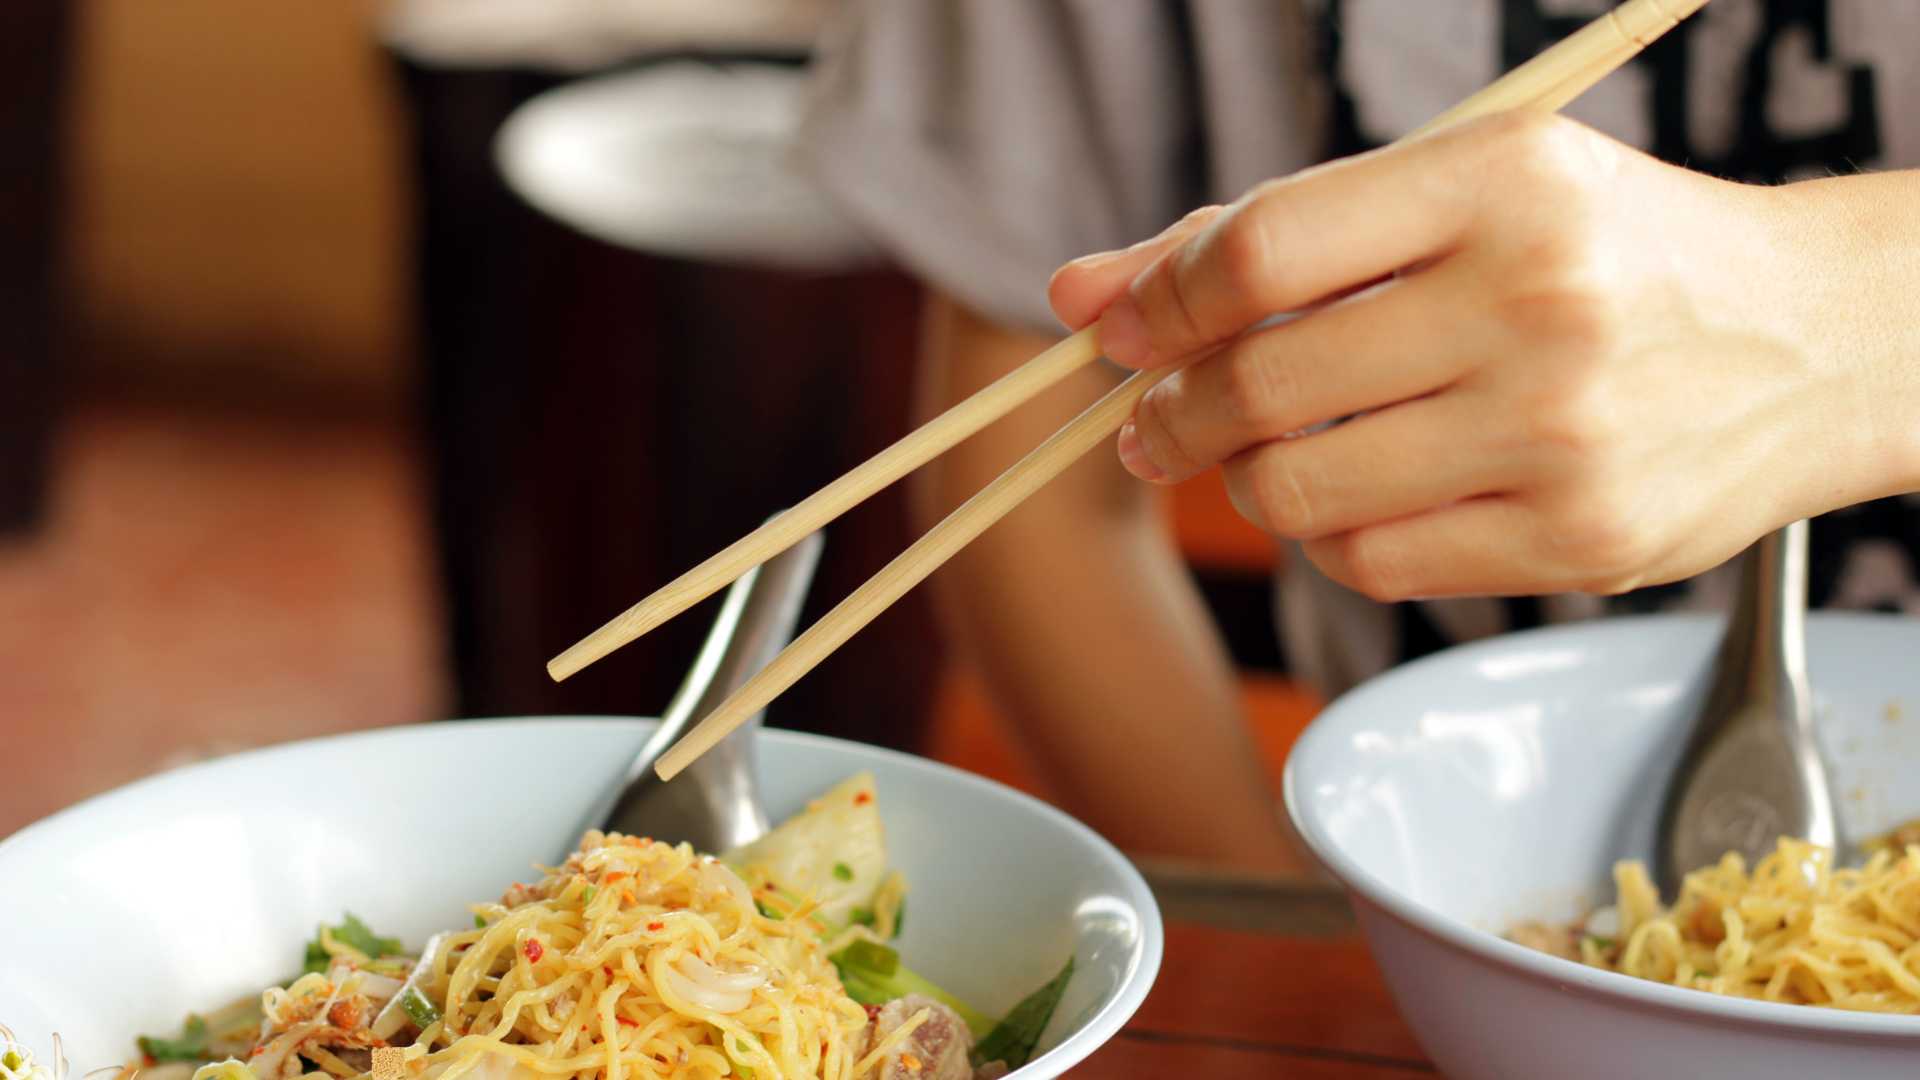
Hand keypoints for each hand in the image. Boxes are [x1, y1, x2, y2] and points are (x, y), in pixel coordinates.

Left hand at [1049, 112, 1919, 600]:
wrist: (1813, 341)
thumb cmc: (1601, 254)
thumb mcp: (1454, 197)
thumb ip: (1262, 237)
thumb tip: (1078, 297)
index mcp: (1502, 180)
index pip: (1262, 250)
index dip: (1158, 303)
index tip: (1121, 334)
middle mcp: (1538, 301)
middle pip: (1262, 383)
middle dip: (1174, 413)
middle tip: (1156, 422)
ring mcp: (1564, 431)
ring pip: (1299, 491)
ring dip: (1249, 480)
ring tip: (1271, 452)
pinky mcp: (1581, 540)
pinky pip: (1371, 564)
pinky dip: (1333, 537)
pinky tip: (1364, 494)